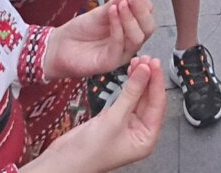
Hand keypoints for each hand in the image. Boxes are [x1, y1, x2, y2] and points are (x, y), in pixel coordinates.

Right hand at [37, 57, 165, 170]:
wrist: (63, 161)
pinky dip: (129, 85)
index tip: (154, 64)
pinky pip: (127, 99)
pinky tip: (131, 72)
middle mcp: (140, 132)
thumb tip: (145, 71)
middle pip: (150, 100)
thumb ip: (131, 93)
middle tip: (147, 59)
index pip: (158, 105)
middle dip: (148, 79)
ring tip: (139, 61)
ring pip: (138, 97)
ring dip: (139, 79)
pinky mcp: (115, 119)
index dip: (156, 82)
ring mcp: (127, 125)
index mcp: (146, 139)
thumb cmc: (88, 152)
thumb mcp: (114, 120)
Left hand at [42, 0, 155, 80]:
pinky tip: (112, 12)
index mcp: (131, 28)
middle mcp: (130, 42)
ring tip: (121, 2)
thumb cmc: (81, 30)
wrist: (60, 46)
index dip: (143, 1)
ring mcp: (121, 54)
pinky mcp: (109, 63)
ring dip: (130, 17)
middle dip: (141, 9)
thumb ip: (116, 3)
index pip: (147, 15)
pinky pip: (119, 45)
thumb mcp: (100, 12)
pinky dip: (117, 26)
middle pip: (148, 28)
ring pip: (138, 37)